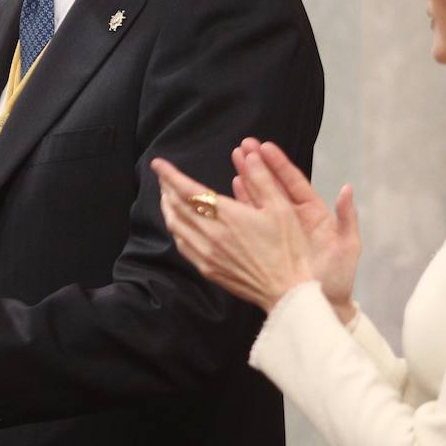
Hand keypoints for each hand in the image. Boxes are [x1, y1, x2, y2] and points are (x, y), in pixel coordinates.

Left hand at [152, 156, 313, 310]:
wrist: (286, 290)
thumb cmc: (287, 248)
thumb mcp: (282, 208)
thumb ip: (262, 179)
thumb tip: (249, 155)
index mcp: (228, 216)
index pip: (188, 190)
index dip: (170, 175)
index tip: (158, 164)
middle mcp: (212, 234)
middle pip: (176, 206)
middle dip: (166, 187)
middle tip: (163, 176)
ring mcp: (207, 253)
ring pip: (175, 226)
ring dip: (167, 207)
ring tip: (167, 195)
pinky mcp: (208, 268)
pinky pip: (182, 245)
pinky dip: (176, 228)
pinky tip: (179, 223)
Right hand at [231, 139, 360, 320]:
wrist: (321, 307)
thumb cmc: (338, 278)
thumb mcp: (347, 247)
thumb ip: (347, 218)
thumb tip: (347, 189)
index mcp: (314, 213)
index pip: (294, 182)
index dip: (279, 164)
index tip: (264, 146)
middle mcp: (294, 217)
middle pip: (274, 185)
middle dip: (259, 164)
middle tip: (243, 146)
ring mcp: (279, 230)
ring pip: (261, 198)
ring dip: (248, 178)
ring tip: (235, 159)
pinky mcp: (267, 242)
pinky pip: (253, 218)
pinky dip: (243, 202)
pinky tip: (233, 188)